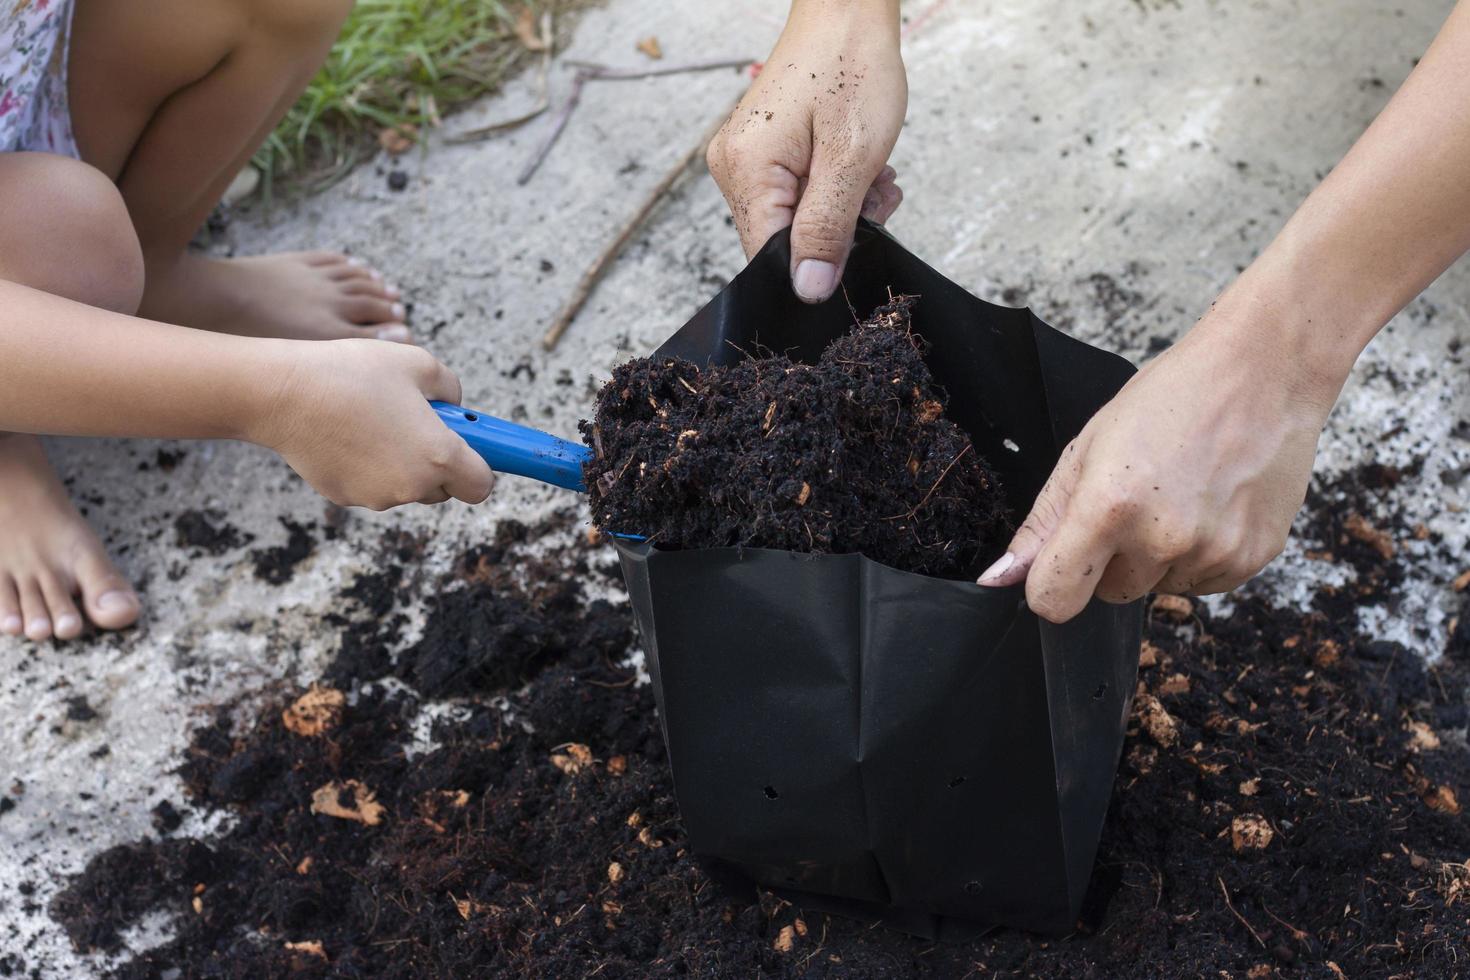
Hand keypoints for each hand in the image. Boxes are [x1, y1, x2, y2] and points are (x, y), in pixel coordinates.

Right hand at [256, 339, 494, 509]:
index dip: (481, 467)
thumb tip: (455, 407)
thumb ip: (451, 389)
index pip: (481, 485)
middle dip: (439, 462)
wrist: (284, 393)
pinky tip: (349, 431)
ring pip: (405, 486)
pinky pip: (372, 484)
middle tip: (418, 423)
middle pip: (443, 487)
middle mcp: (411, 486)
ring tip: (376, 419)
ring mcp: (376, 496)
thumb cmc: (353, 373)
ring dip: (403, 463)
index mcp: (438, 456)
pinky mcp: (345, 497)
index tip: (475, 450)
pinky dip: (369, 466)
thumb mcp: (419, 364)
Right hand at [708, 0, 905, 302]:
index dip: (816, 263)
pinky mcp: (759, 154)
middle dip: (835, 231)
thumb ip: (828, 229)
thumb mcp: (853, 158)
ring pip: (793, 222)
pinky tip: (857, 170)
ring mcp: (742, 160)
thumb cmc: (851, 66)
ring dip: (841, 211)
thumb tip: (809, 290)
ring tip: (872, 175)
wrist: (847, 11)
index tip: (859, 235)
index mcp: (745, 169)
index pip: (769, 257)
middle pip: (780, 241)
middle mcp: (731, 168)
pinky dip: (831, 193)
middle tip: (876, 195)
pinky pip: (793, 197)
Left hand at [977, 299, 1342, 622]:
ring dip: (1158, 557)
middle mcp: (1163, 538)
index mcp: (1109, 507)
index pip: (1054, 599)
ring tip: (1180, 494)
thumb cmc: (1168, 400)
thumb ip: (1043, 521)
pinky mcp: (1252, 559)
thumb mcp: (1087, 449)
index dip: (1050, 585)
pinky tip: (1210, 505)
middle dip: (1111, 560)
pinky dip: (1199, 557)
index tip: (1060, 563)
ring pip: (1157, 590)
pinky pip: (1203, 585)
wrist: (1261, 373)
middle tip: (1136, 499)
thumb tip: (1000, 578)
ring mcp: (1213, 553)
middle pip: (1109, 594)